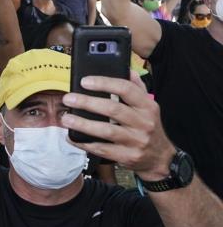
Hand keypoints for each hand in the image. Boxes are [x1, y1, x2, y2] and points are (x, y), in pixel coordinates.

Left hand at [61, 71, 176, 180]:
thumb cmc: (148, 127)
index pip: (126, 89)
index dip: (104, 83)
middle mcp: (144, 123)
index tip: (84, 81)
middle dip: (88, 103)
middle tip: (68, 98)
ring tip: (66, 118)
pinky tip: (71, 137)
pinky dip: (84, 143)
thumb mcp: (148, 106)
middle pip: (113, 110)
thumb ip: (136, 88)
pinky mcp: (127, 156)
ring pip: (107, 131)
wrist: (160, 158)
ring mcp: (136, 141)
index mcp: (147, 106)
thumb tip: (126, 69)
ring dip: (83, 124)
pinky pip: (102, 149)